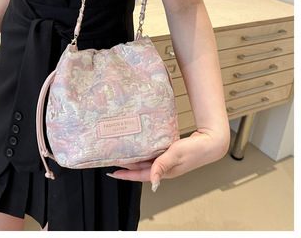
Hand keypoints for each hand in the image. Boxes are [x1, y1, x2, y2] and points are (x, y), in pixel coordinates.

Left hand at [108, 130, 228, 190]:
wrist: (210, 143)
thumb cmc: (196, 150)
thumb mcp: (176, 154)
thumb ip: (162, 165)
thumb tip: (152, 180)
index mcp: (165, 172)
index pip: (140, 175)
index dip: (126, 174)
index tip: (113, 172)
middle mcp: (165, 168)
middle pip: (141, 169)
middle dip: (127, 166)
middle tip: (114, 160)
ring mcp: (168, 162)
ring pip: (147, 162)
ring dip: (135, 160)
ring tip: (124, 154)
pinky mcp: (171, 155)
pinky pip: (154, 156)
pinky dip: (145, 153)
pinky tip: (141, 147)